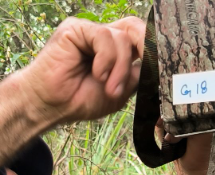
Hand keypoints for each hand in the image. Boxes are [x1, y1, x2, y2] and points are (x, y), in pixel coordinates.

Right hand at [21, 16, 144, 124]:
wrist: (52, 105)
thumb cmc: (80, 99)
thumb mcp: (120, 91)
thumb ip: (137, 74)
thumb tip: (156, 63)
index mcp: (116, 50)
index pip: (141, 39)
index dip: (153, 50)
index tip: (163, 68)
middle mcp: (104, 38)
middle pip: (136, 28)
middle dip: (146, 48)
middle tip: (147, 69)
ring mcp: (90, 32)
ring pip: (122, 38)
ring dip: (121, 67)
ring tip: (109, 88)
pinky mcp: (76, 29)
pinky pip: (104, 36)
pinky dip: (106, 59)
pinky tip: (97, 74)